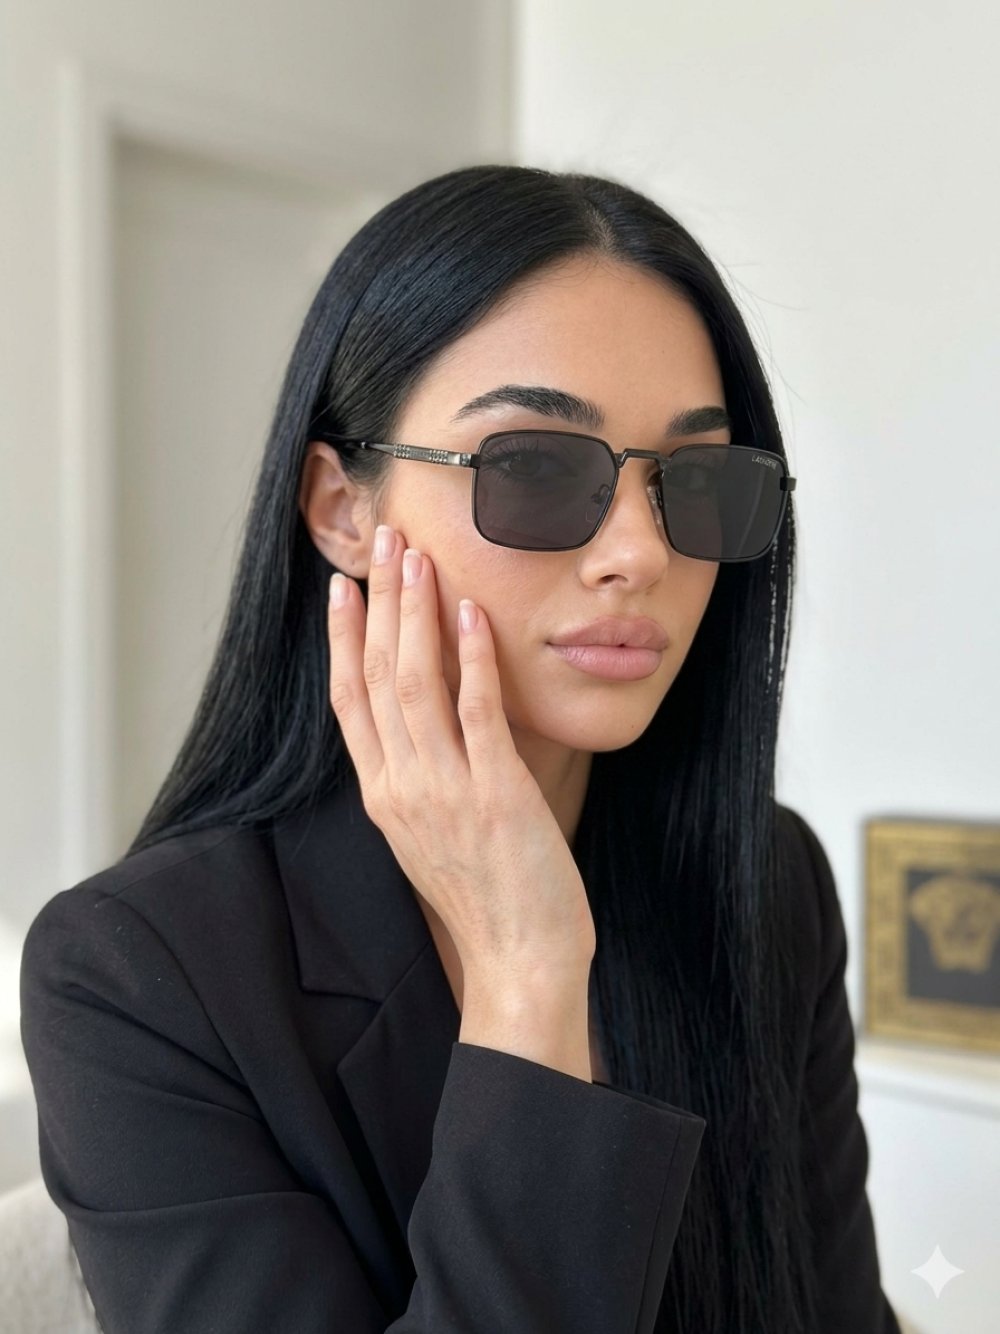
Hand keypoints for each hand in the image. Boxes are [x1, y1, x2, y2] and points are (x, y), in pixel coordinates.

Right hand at [326, 524, 596, 979]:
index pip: (348, 701)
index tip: (342, 587)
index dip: (341, 639)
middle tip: (383, 542)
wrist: (518, 963)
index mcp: (383, 795)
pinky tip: (471, 613)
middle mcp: (401, 786)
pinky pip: (477, 712)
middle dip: (378, 603)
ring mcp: (445, 789)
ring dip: (415, 615)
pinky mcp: (495, 793)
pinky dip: (472, 659)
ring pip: (416, 683)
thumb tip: (425, 725)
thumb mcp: (432, 835)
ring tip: (417, 559)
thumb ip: (420, 778)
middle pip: (376, 676)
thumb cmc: (484, 900)